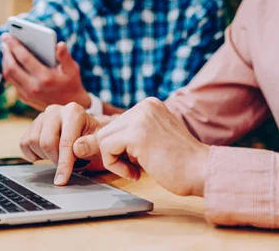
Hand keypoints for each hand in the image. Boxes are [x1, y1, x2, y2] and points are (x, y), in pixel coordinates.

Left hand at [1, 33, 89, 110]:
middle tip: (4, 40)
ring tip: (6, 49)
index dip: (14, 45)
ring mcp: (27, 95)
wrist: (70, 105)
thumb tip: (59, 44)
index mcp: (45, 78)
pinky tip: (11, 61)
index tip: (7, 35)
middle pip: (11, 67)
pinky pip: (12, 82)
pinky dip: (9, 70)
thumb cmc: (72, 83)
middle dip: (6, 52)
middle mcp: (34, 87)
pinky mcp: (25, 98)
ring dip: (5, 61)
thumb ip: (65, 56)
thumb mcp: (72, 69)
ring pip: (9, 76)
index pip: (24, 58)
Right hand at [19, 102, 112, 184]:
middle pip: (46, 142)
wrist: (84, 129)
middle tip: (65, 164)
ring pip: (33, 142)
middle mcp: (55, 110)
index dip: (64, 164)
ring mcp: (41, 116)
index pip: (65, 142)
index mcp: (73, 112)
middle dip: (54, 159)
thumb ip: (91, 145)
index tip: (61, 181)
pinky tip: (47, 154)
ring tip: (58, 155)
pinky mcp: (32, 125)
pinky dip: (33, 154)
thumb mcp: (99, 142)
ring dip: (44, 156)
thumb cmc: (92, 137)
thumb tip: (77, 149)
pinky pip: (24, 143)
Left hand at [76, 98, 209, 196]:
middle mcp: (144, 106)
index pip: (115, 125)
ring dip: (115, 160)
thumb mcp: (143, 147)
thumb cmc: (178, 164)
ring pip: (103, 139)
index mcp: (148, 105)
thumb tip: (76, 145)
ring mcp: (140, 117)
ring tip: (138, 169)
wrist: (202, 172)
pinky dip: (116, 165)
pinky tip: (137, 172)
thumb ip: (117, 142)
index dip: (120, 148)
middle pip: (106, 131)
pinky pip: (106, 148)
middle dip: (115, 154)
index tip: (140, 160)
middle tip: (137, 167)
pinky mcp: (136, 133)